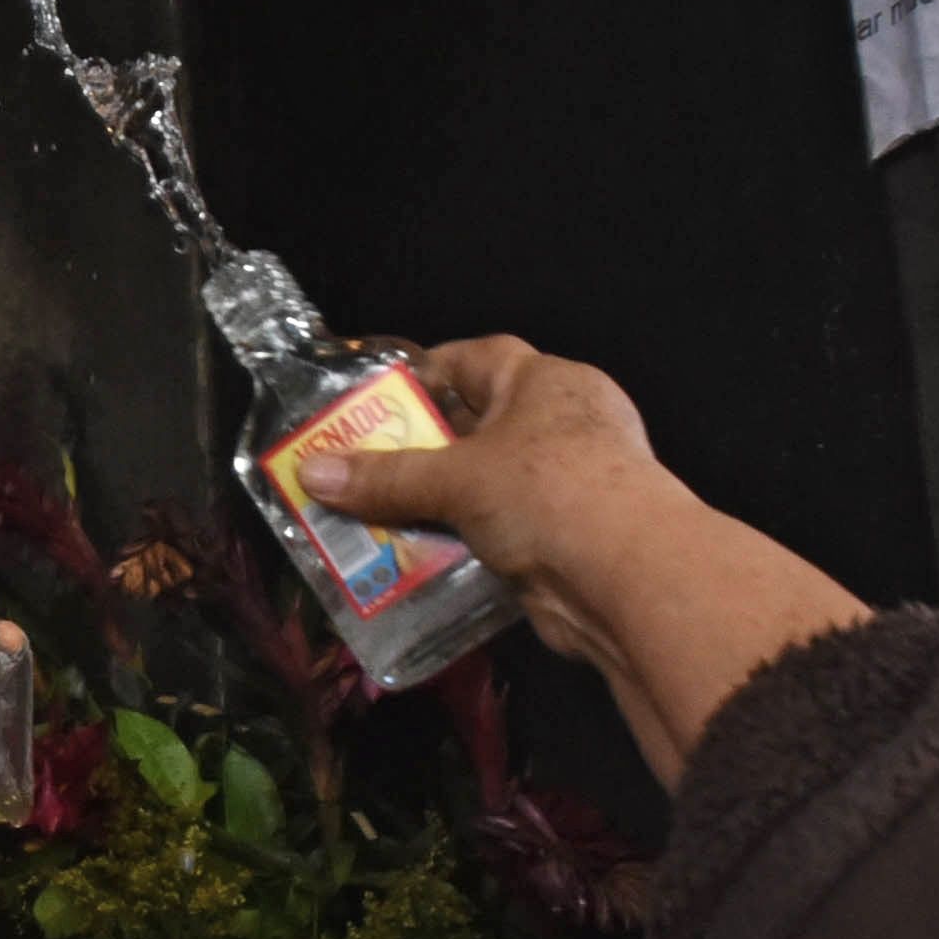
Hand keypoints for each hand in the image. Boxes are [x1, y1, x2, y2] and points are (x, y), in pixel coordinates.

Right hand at [294, 340, 864, 781]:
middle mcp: (563, 425)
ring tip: (371, 519)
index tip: (375, 398)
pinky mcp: (564, 539)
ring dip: (436, 506)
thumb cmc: (548, 492)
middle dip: (421, 449)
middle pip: (477, 427)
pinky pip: (499, 534)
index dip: (425, 373)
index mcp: (547, 383)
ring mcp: (567, 485)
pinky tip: (413, 561)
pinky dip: (462, 546)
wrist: (627, 579)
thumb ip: (385, 478)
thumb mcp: (455, 478)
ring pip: (486, 487)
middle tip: (360, 466)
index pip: (478, 359)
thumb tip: (312, 471)